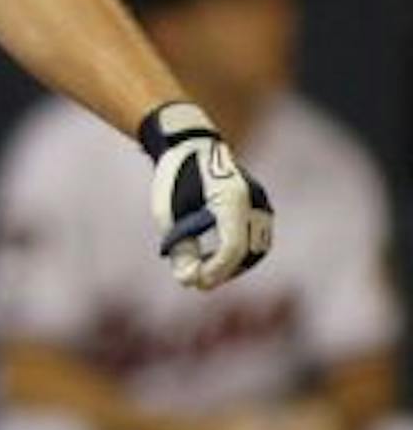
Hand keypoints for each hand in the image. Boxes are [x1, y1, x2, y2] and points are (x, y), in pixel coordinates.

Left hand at [140, 103, 272, 289]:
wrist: (191, 147)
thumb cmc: (175, 178)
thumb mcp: (168, 213)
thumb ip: (180, 248)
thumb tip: (189, 281)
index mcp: (231, 196)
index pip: (232, 246)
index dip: (216, 270)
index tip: (196, 283)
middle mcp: (254, 199)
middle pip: (247, 251)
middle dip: (224, 271)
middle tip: (199, 282)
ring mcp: (261, 202)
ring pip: (258, 248)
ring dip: (235, 266)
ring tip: (208, 273)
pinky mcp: (261, 206)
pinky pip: (258, 238)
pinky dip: (241, 254)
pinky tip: (219, 261)